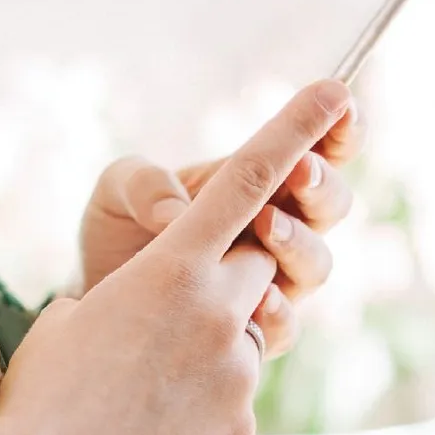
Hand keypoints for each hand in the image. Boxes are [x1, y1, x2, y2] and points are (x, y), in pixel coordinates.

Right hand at [0, 79, 353, 434]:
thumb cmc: (45, 390)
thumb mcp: (78, 313)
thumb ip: (139, 288)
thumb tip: (171, 298)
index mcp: (169, 267)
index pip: (248, 181)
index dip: (297, 129)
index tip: (339, 90)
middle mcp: (216, 308)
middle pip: (262, 260)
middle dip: (237, 268)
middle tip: (180, 301)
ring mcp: (237, 368)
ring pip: (251, 332)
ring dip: (213, 344)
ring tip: (150, 382)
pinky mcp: (244, 421)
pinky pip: (239, 391)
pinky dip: (205, 399)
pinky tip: (155, 425)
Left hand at [78, 92, 363, 358]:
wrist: (93, 303)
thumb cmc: (117, 235)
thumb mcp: (117, 192)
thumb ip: (143, 183)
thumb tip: (176, 213)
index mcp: (259, 185)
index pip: (320, 152)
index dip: (341, 128)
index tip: (341, 100)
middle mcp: (279, 232)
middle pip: (331, 205)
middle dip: (321, 185)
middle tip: (298, 170)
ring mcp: (273, 283)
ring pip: (316, 264)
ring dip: (298, 241)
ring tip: (265, 225)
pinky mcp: (253, 334)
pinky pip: (284, 326)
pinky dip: (277, 311)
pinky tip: (259, 300)